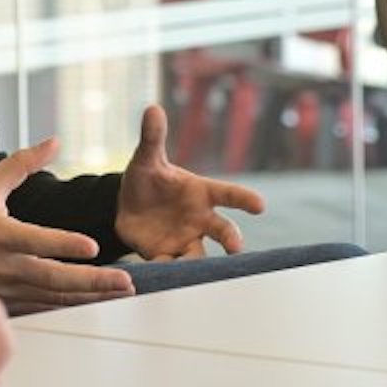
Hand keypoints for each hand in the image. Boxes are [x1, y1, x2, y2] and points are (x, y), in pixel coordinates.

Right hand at [0, 138, 133, 308]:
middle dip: (92, 282)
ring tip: (118, 293)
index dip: (65, 244)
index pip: (36, 241)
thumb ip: (22, 164)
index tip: (93, 247)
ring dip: (87, 296)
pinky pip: (40, 306)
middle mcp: (3, 266)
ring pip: (51, 297)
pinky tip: (89, 302)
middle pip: (53, 278)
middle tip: (125, 282)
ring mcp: (3, 289)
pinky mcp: (2, 302)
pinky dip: (66, 305)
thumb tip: (54, 141)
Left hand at [116, 104, 265, 259]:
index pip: (227, 194)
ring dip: (198, 263)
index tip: (260, 205)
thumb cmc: (146, 179)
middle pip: (222, 230)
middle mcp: (200, 218)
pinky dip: (170, 273)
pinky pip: (172, 267)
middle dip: (231, 238)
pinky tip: (164, 278)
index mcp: (200, 192)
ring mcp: (186, 239)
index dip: (243, 199)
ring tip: (192, 269)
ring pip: (199, 255)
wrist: (126, 206)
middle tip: (236, 248)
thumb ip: (152, 137)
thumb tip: (152, 108)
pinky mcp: (169, 256)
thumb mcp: (146, 158)